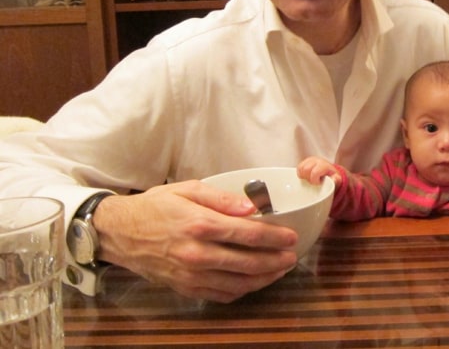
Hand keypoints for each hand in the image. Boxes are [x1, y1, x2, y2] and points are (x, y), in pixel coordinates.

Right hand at [92, 180, 297, 302]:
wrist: (120, 232)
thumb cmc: (155, 207)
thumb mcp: (188, 189)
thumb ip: (222, 198)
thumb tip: (250, 207)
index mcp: (199, 224)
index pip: (247, 234)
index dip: (274, 237)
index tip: (291, 237)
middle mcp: (196, 253)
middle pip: (247, 262)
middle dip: (275, 261)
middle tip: (292, 256)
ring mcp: (190, 274)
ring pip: (237, 283)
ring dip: (263, 279)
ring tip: (279, 270)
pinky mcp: (184, 287)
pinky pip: (220, 294)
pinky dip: (241, 290)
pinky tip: (253, 282)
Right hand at [297, 156, 342, 185]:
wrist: (330, 171)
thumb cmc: (332, 176)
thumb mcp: (337, 179)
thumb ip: (336, 180)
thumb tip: (334, 179)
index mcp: (323, 164)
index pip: (314, 172)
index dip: (314, 180)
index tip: (318, 183)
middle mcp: (316, 160)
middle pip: (305, 169)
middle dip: (308, 178)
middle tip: (313, 182)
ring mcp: (309, 160)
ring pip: (300, 168)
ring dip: (303, 176)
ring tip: (310, 179)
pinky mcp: (304, 161)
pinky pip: (298, 168)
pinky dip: (300, 174)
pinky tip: (306, 177)